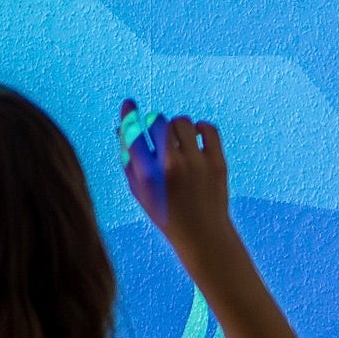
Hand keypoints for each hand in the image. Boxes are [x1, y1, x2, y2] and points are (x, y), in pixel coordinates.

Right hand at [127, 104, 237, 263]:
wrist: (203, 234)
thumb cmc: (166, 212)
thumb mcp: (140, 190)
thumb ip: (129, 160)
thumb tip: (121, 128)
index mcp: (147, 175)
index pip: (133, 133)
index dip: (129, 115)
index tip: (129, 103)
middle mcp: (171, 166)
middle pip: (158, 122)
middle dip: (155, 123)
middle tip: (156, 131)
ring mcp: (196, 163)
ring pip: (182, 122)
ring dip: (176, 125)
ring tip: (177, 137)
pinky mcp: (217, 162)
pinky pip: (207, 128)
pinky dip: (200, 128)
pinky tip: (196, 137)